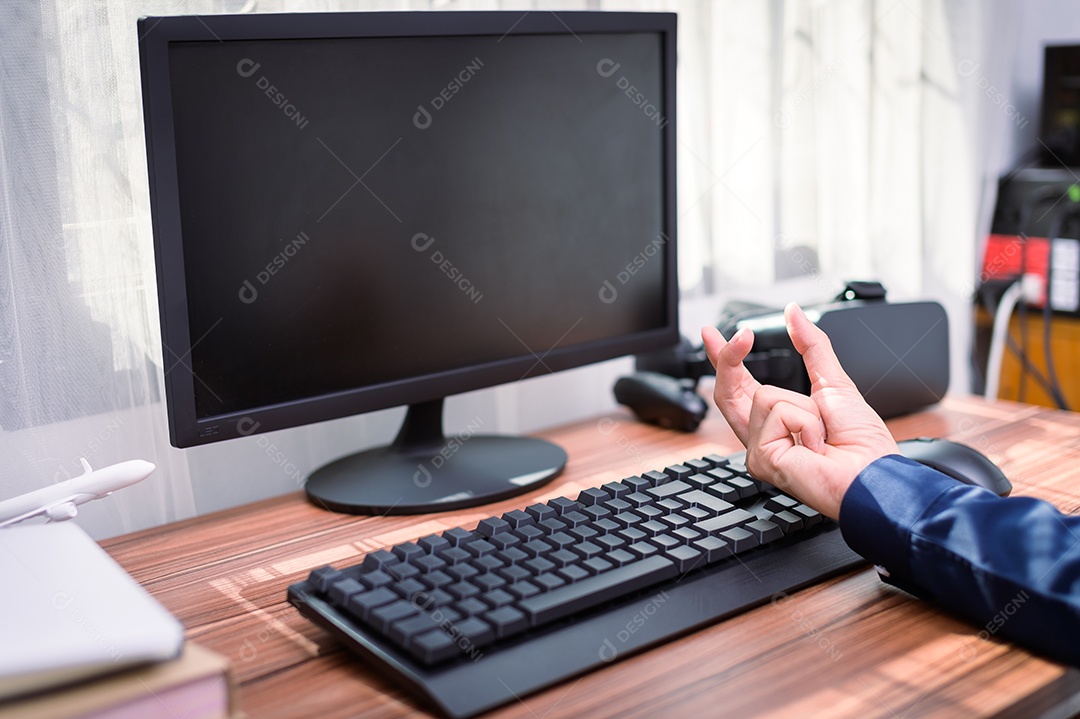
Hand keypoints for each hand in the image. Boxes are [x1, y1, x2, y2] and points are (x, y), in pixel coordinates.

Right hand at [701, 303, 897, 518]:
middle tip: (741, 336)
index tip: (710, 334)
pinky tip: (815, 446)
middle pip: (729, 388)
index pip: (740, 384)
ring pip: (764, 394)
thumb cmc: (860, 443)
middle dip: (730, 357)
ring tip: (821, 433)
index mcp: (776, 419)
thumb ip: (810, 345)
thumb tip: (792, 311)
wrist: (872, 475)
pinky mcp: (761, 458)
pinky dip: (806, 422)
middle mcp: (761, 435)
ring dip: (804, 407)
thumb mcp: (833, 381)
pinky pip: (777, 413)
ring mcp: (758, 448)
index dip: (724, 358)